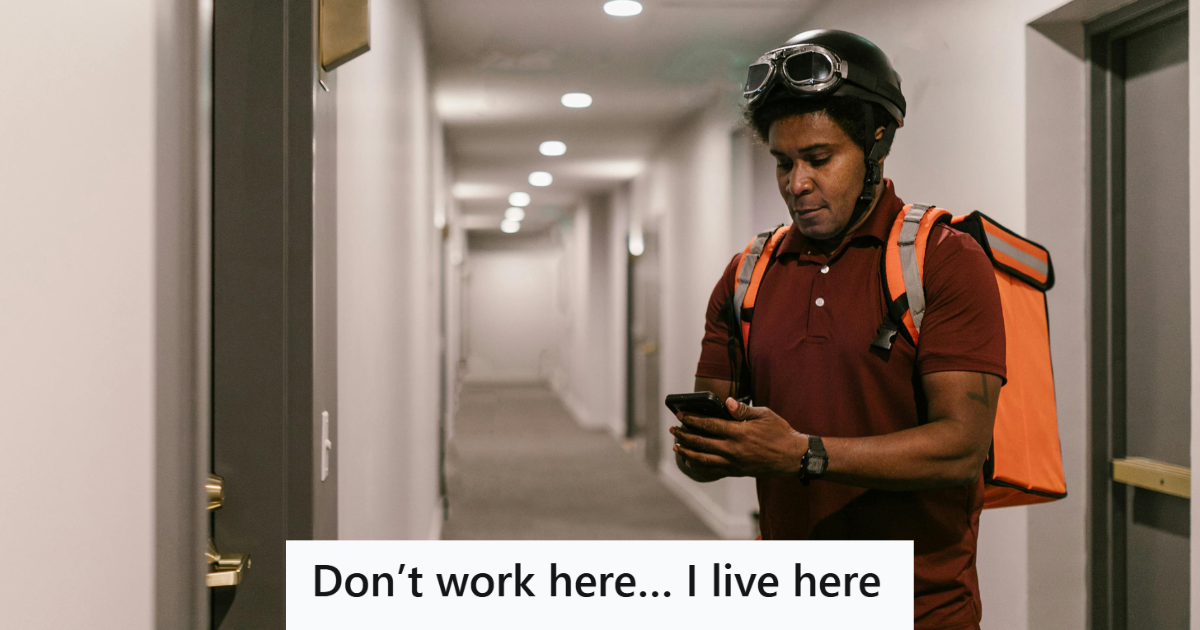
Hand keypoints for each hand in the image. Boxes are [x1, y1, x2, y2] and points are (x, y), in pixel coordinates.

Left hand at [670, 397, 807, 477]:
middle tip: (673, 430)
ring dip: (688, 453)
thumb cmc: (780, 432)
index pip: (709, 425)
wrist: (793, 457)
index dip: (692, 420)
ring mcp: (734, 462)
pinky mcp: (737, 471)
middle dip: (684, 436)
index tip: (680, 416)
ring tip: (676, 448)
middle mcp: (733, 449)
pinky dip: (700, 467)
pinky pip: (714, 471)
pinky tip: (691, 462)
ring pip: (704, 459)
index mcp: (739, 432)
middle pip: (702, 442)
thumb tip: (725, 402)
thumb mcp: (764, 415)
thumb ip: (742, 410)